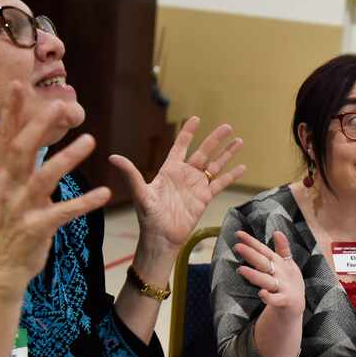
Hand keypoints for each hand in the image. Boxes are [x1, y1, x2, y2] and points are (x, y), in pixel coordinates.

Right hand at [0, 82, 110, 288]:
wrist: (3, 266)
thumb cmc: (13, 222)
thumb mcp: (11, 188)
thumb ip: (21, 162)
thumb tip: (32, 131)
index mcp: (3, 174)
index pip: (5, 136)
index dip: (11, 111)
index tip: (18, 84)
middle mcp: (8, 187)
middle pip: (21, 149)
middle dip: (39, 125)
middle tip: (61, 106)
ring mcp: (20, 208)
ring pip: (43, 178)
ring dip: (67, 158)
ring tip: (91, 140)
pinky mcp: (36, 228)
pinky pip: (63, 212)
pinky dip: (84, 202)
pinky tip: (104, 194)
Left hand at [109, 116, 244, 252]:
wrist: (161, 238)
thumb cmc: (149, 217)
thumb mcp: (140, 193)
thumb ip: (131, 174)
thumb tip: (113, 157)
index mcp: (170, 170)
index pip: (180, 146)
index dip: (188, 133)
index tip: (195, 118)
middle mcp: (185, 175)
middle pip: (203, 152)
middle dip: (215, 139)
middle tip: (227, 126)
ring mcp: (197, 186)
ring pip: (215, 165)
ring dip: (227, 154)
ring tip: (239, 141)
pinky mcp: (205, 198)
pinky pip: (220, 183)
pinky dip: (231, 175)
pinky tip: (242, 167)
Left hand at [234, 230, 304, 317]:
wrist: (297, 304)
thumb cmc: (288, 282)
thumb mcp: (287, 264)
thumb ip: (282, 249)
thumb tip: (277, 232)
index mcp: (278, 263)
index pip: (263, 250)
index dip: (252, 242)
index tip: (238, 233)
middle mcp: (279, 273)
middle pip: (263, 262)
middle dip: (251, 254)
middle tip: (237, 247)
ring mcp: (282, 287)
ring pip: (266, 280)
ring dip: (255, 275)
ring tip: (241, 270)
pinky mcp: (286, 300)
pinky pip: (276, 299)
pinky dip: (270, 297)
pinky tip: (261, 293)